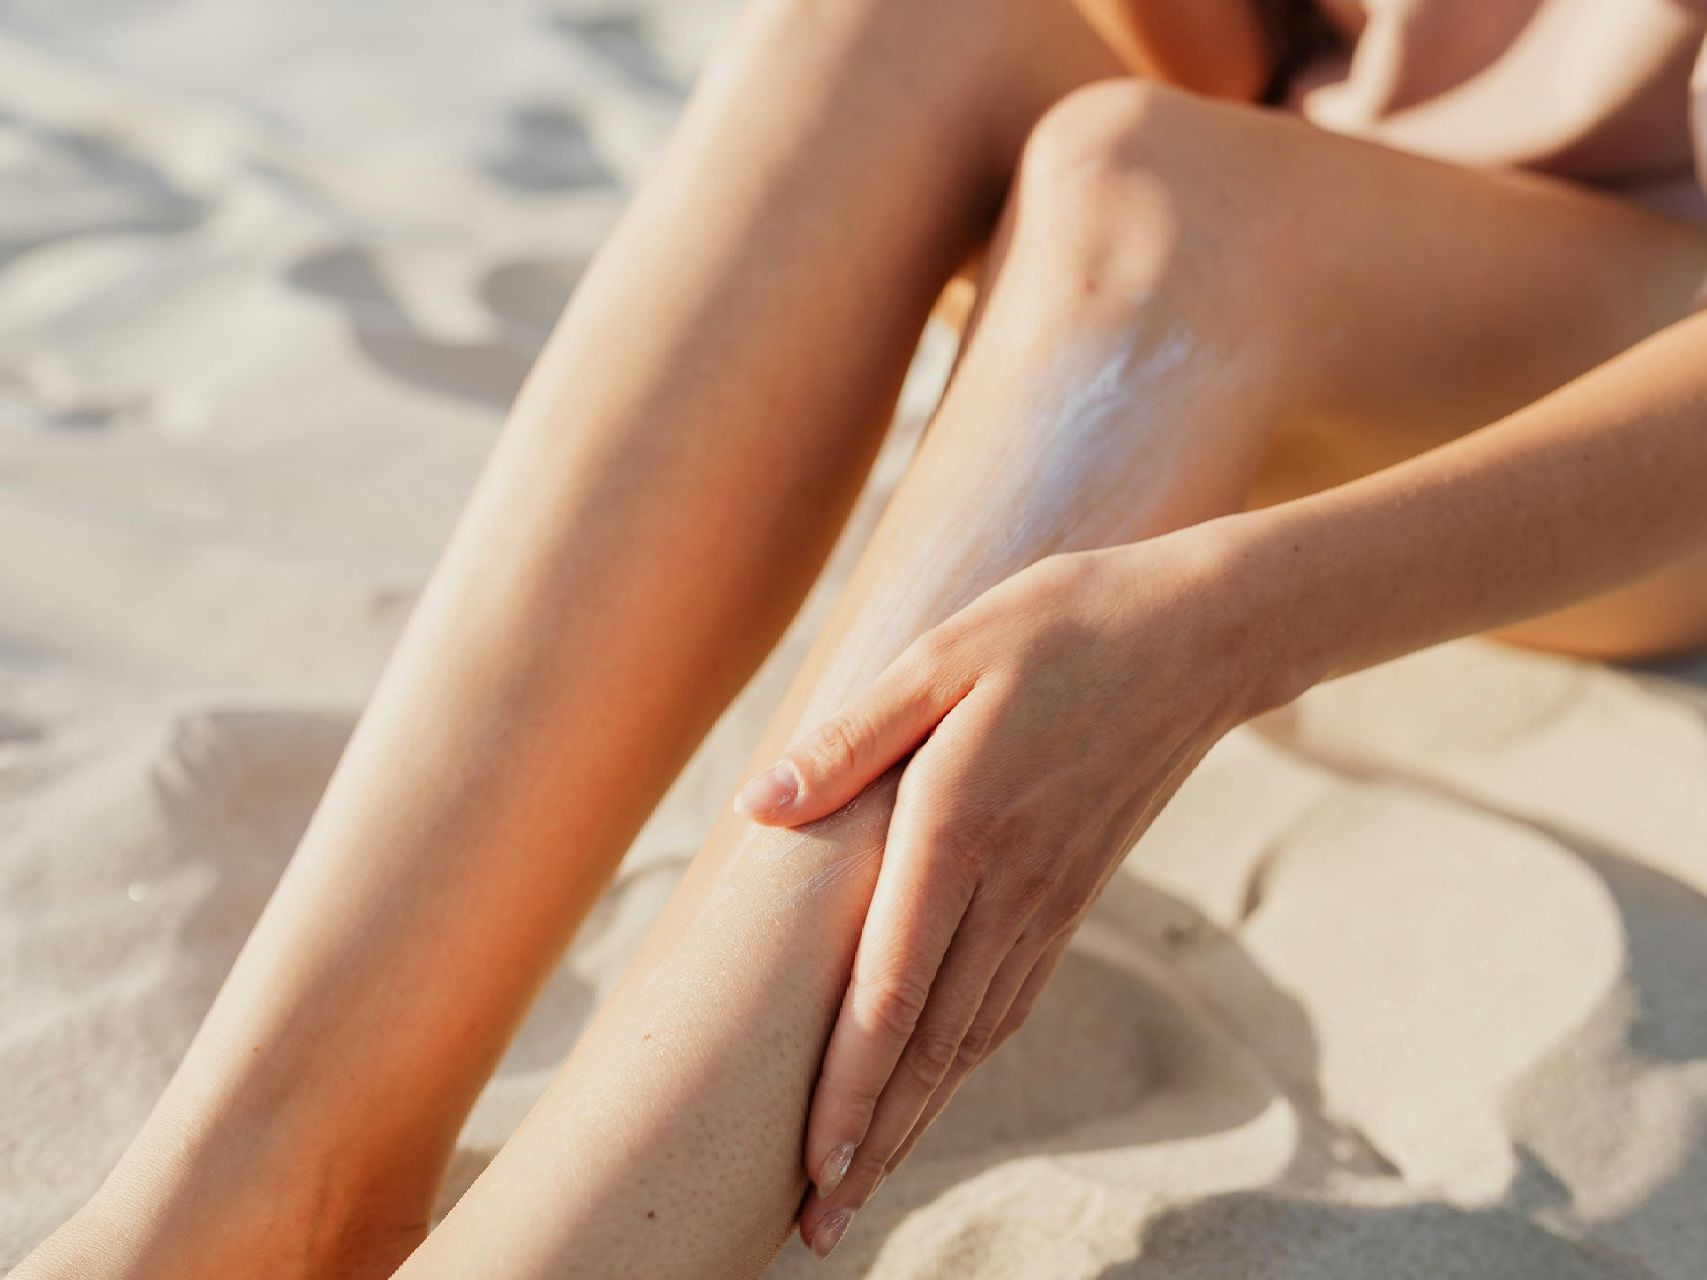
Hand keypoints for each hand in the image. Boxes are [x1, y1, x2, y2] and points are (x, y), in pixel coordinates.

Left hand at [730, 531, 1281, 1256]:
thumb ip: (853, 739)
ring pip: (970, 1038)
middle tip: (817, 1229)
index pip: (890, 991)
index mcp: (959, 826)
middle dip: (869, 1142)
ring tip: (862, 1187)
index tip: (807, 1169)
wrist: (1200, 636)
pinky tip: (937, 1091)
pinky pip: (1012, 1000)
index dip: (845, 1090)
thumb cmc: (1060, 627)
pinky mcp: (1073, 894)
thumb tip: (759, 804)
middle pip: (928, 1045)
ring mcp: (1050, 898)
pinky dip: (966, 1063)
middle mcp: (1007, 885)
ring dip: (914, 1120)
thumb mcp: (945, 652)